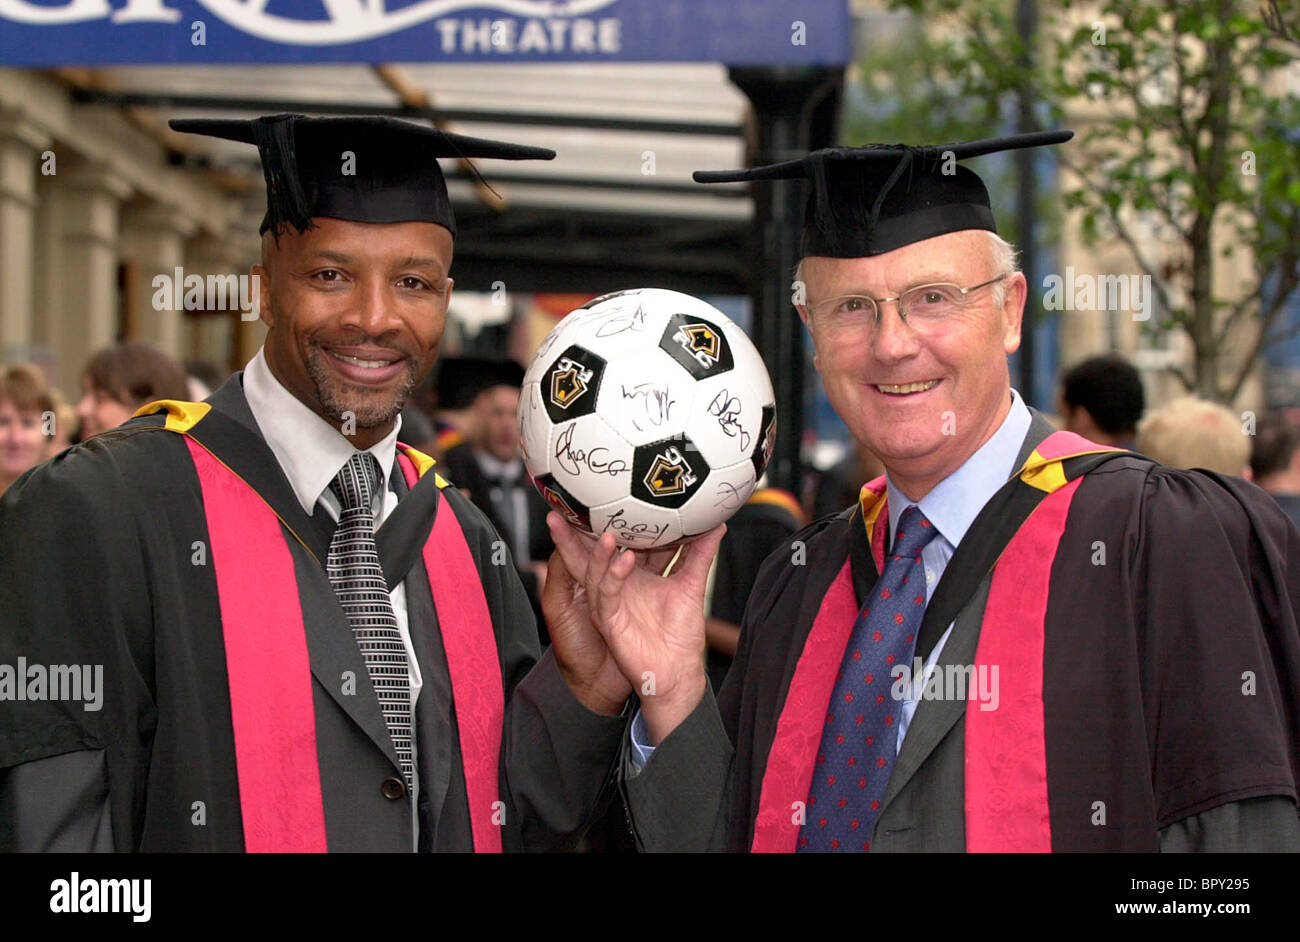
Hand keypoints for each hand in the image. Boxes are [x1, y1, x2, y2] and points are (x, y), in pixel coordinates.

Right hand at [545, 512, 725, 744]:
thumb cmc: (680, 633)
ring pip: (593, 572)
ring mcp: (610, 602)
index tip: (599, 494)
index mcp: (631, 575)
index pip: (615, 543)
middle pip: (589, 555)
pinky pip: (607, 594)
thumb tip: (717, 523)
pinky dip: (614, 575)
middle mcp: (616, 585)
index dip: (606, 521)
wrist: (679, 671)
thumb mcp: (691, 584)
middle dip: (572, 534)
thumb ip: (699, 554)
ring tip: (604, 532)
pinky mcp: (610, 621)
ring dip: (597, 551)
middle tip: (561, 510)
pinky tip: (625, 560)